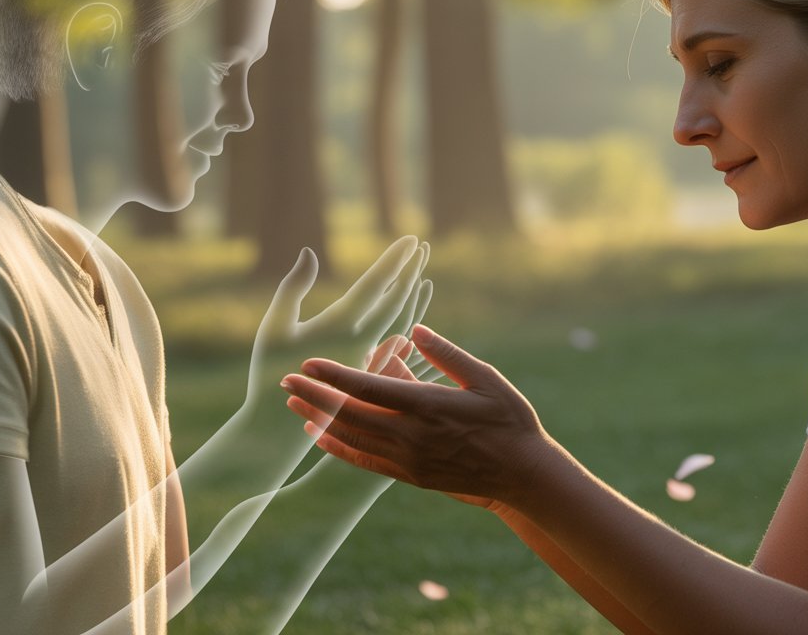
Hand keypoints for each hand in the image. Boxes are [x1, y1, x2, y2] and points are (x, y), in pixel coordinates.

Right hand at [244, 237, 431, 415]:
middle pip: (396, 300)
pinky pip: (397, 344)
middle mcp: (363, 342)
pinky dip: (407, 324)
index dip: (395, 261)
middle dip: (409, 271)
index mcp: (341, 326)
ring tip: (422, 273)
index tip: (412, 239)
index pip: (377, 285)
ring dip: (412, 296)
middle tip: (421, 246)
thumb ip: (293, 287)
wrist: (280, 427)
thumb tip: (309, 252)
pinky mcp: (369, 375)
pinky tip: (412, 317)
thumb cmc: (270, 371)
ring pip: (401, 322)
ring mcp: (370, 360)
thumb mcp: (275, 326)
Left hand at [282, 325, 551, 505]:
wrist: (522, 476)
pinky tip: (318, 437)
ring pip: (352, 438)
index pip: (370, 389)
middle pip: (350, 414)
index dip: (335, 376)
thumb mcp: (486, 379)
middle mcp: (411, 435)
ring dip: (318, 421)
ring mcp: (408, 459)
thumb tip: (414, 330)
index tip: (308, 364)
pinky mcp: (408, 475)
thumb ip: (448, 354)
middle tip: (285, 382)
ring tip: (292, 406)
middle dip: (315, 397)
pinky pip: (364, 460)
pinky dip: (337, 448)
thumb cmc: (509, 421)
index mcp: (428, 407)